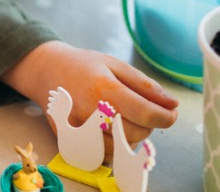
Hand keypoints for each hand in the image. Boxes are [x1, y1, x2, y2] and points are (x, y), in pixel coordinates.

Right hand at [1, 41, 178, 156]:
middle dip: (148, 125)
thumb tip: (172, 104)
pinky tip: (110, 128)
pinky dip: (114, 145)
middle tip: (143, 111)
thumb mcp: (115, 65)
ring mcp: (78, 128)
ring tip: (124, 118)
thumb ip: (145, 86)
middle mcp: (90, 111)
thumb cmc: (83, 66)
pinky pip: (103, 153)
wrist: (47, 71)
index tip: (172, 114)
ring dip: (131, 137)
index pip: (145, 113)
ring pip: (121, 148)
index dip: (166, 117)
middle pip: (136, 133)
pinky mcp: (71, 140)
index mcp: (103, 88)